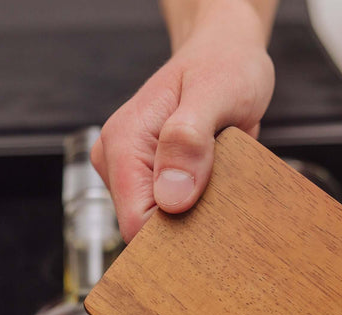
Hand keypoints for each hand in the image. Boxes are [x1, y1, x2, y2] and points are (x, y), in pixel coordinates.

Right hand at [91, 0, 275, 240]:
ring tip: (219, 176)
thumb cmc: (223, 64)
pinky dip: (199, 207)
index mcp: (123, 143)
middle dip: (187, 224)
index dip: (174, 234)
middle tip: (224, 190)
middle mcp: (117, 162)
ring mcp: (131, 174)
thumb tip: (172, 196)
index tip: (212, 219)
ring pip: (161, 226)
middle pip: (147, 231)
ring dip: (196, 214)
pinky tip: (215, 181)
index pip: (135, 224)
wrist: (224, 53)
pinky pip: (174, 213)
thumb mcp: (216, 92)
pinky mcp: (150, 181)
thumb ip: (190, 138)